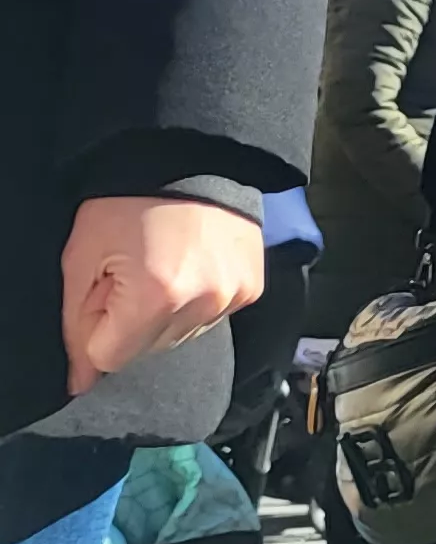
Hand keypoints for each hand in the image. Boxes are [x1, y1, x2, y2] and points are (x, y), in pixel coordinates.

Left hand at [60, 197, 261, 395]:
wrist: (189, 160)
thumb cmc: (125, 204)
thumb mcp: (82, 257)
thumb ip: (76, 323)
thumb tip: (79, 383)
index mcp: (155, 298)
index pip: (110, 357)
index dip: (96, 327)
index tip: (101, 291)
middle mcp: (202, 304)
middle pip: (147, 351)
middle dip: (130, 323)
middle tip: (131, 273)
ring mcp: (232, 297)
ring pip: (180, 338)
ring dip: (164, 316)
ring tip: (163, 267)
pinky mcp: (251, 289)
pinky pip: (210, 319)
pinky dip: (194, 302)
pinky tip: (190, 266)